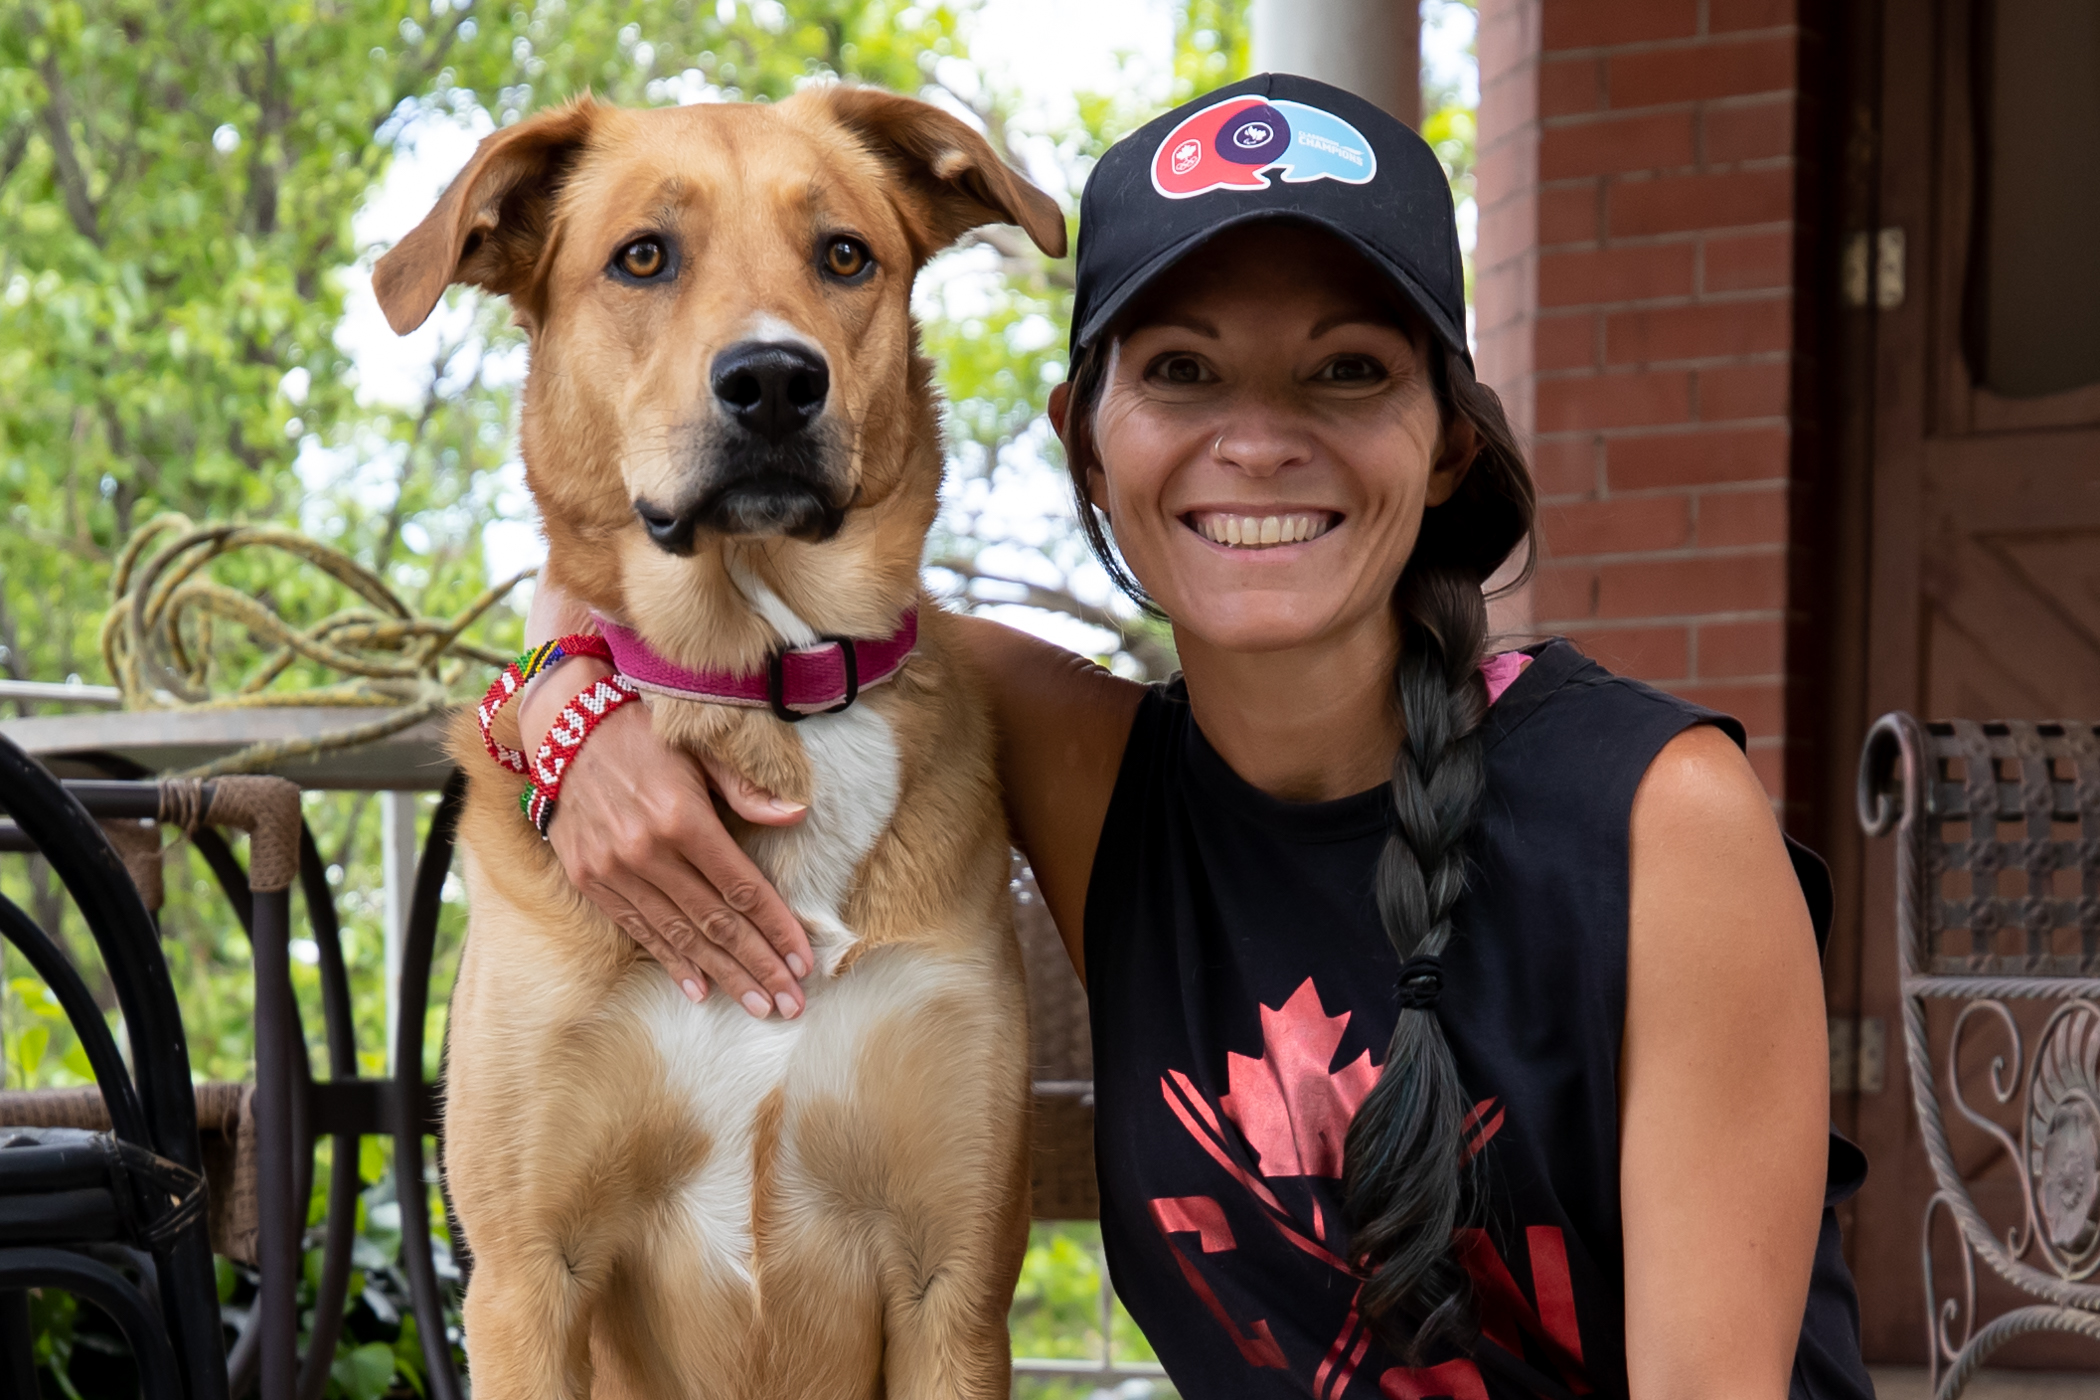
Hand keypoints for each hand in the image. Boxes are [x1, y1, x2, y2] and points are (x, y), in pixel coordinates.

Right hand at [519, 655, 814, 1018]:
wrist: (565, 728)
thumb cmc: (645, 735)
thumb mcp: (701, 750)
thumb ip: (747, 789)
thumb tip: (796, 815)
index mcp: (682, 818)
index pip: (742, 888)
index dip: (776, 927)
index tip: (803, 959)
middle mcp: (647, 851)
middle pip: (716, 923)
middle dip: (759, 966)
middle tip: (791, 1003)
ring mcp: (615, 870)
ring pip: (680, 936)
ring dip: (723, 975)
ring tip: (758, 1006)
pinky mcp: (590, 880)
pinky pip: (640, 930)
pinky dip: (672, 963)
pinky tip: (700, 989)